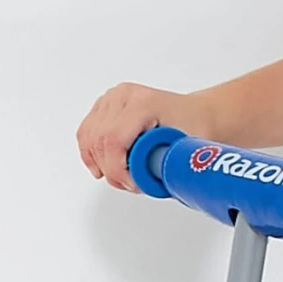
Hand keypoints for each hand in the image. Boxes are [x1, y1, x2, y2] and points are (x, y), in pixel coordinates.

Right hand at [77, 82, 195, 191]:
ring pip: (90, 137)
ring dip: (100, 163)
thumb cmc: (195, 127)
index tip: (132, 184)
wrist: (196, 114)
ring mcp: (111, 98)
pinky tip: (99, 167)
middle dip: (111, 170)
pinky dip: (90, 153)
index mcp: (144, 103)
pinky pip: (86, 132)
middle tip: (129, 184)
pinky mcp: (104, 105)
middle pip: (100, 141)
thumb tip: (147, 185)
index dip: (117, 169)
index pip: (114, 140)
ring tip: (120, 177)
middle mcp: (124, 96)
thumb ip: (167, 166)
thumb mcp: (186, 148)